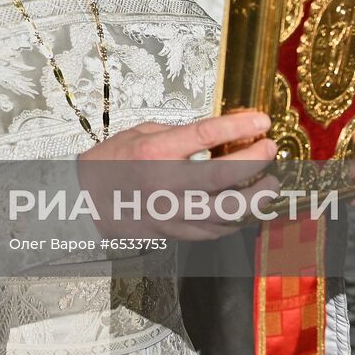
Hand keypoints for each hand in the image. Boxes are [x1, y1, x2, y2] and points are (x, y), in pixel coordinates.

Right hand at [78, 112, 277, 240]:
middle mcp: (166, 184)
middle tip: (269, 149)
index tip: (261, 120)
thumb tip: (218, 134)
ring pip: (228, 211)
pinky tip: (246, 208)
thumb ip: (178, 134)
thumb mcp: (139, 134)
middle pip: (225, 176)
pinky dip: (238, 219)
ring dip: (257, 197)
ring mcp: (171, 213)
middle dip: (255, 161)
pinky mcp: (175, 233)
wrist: (84, 203)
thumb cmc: (111, 164)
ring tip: (270, 184)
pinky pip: (217, 230)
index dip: (239, 128)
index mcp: (155, 152)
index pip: (206, 136)